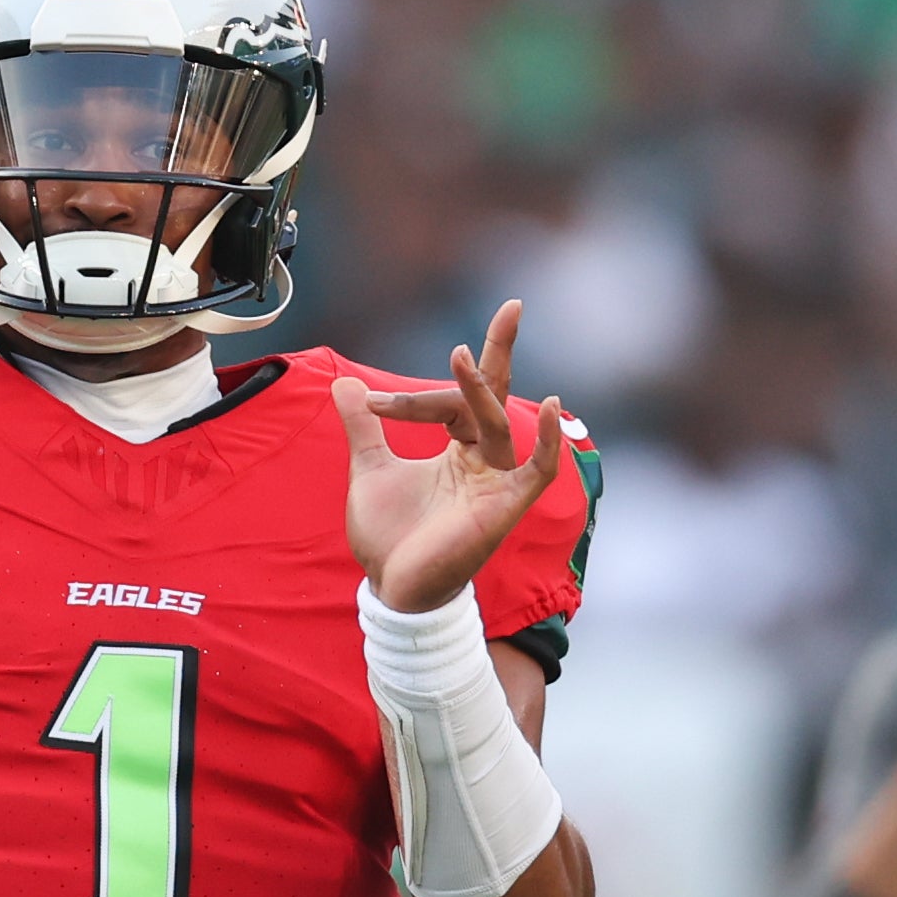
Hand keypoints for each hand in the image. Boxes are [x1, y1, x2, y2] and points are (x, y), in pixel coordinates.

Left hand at [334, 301, 564, 614]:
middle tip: (512, 307)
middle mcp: (484, 461)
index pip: (453, 402)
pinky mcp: (505, 508)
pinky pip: (538, 471)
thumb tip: (344, 384)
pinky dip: (547, 442)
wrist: (391, 589)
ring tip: (462, 356)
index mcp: (458, 450)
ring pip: (496, 424)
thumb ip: (364, 428)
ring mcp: (497, 483)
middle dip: (502, 351)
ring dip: (480, 392)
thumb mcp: (370, 470)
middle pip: (493, 397)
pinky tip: (551, 405)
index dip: (412, 399)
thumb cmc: (389, 538)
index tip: (370, 402)